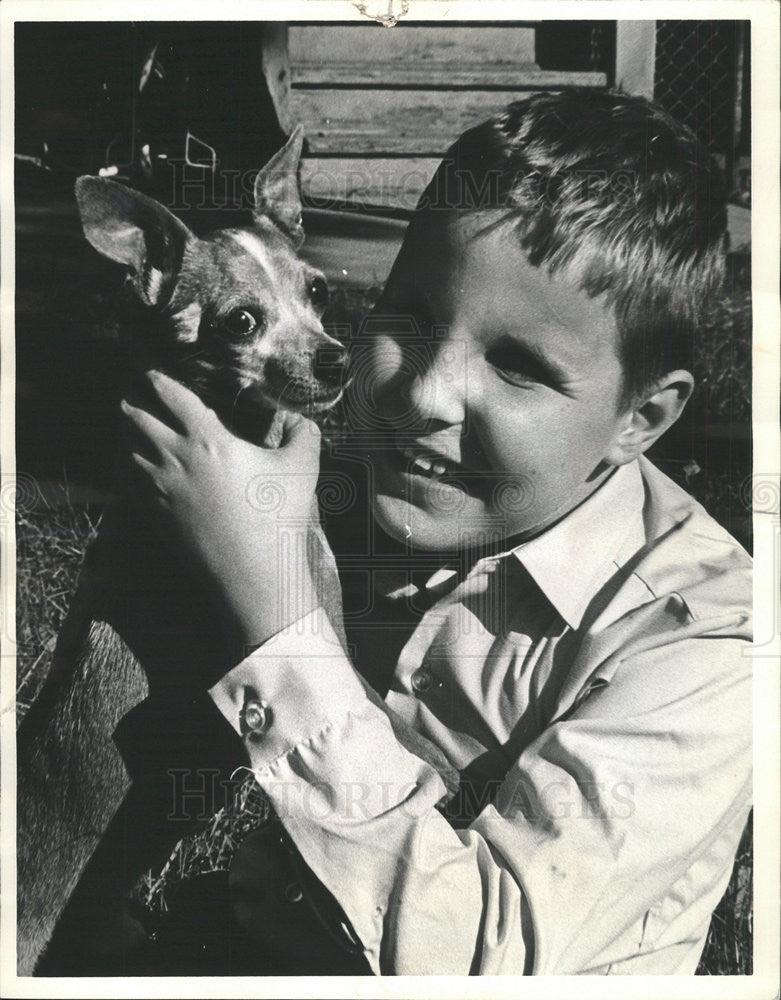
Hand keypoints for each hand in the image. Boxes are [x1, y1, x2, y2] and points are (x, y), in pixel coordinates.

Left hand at [121, 370, 321, 650]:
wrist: (255, 576)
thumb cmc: (279, 518)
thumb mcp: (303, 466)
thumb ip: (303, 432)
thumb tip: (296, 417)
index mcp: (208, 440)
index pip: (171, 396)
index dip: (156, 377)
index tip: (148, 368)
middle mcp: (175, 460)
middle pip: (136, 418)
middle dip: (131, 400)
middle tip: (130, 390)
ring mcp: (160, 491)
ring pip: (127, 449)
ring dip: (127, 433)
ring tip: (130, 424)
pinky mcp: (156, 517)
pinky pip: (128, 483)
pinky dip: (126, 467)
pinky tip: (131, 466)